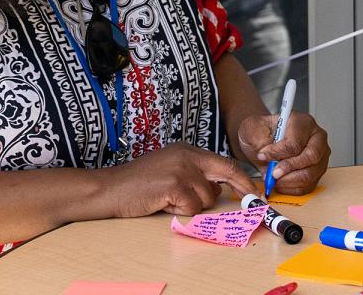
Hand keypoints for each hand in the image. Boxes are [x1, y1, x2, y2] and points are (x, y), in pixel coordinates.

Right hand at [99, 142, 255, 217]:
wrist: (109, 189)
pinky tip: (163, 204)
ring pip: (207, 197)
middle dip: (242, 187)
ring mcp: (181, 169)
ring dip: (192, 206)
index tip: (253, 189)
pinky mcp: (174, 185)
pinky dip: (180, 211)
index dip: (241, 177)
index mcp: (186, 151)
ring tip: (169, 201)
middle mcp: (186, 156)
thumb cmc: (137, 185)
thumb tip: (217, 189)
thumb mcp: (169, 171)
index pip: (223, 162)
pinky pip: (192, 207)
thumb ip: (193, 176)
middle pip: (226, 171)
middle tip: (252, 200)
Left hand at [238, 111, 329, 194]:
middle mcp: (317, 138)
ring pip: (310, 174)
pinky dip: (292, 188)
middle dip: (289, 168)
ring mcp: (320, 156)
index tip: (263, 156)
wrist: (263, 140)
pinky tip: (280, 183)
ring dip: (289, 181)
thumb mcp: (253, 128)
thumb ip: (260, 139)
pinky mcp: (317, 171)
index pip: (296, 141)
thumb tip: (267, 155)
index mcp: (303, 122)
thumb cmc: (262, 132)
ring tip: (273, 178)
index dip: (278, 153)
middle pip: (311, 157)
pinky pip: (309, 185)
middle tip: (272, 173)